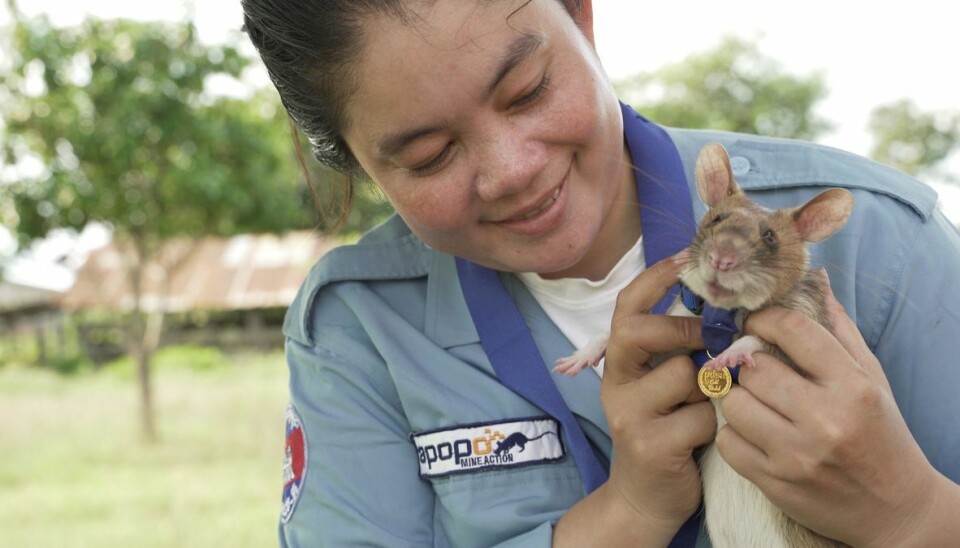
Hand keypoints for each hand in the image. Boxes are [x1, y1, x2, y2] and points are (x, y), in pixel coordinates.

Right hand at [601, 252, 712, 536]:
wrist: (647, 496)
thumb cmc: (670, 430)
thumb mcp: (667, 385)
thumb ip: (682, 351)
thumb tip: (728, 306)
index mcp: (621, 362)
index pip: (626, 307)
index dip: (655, 278)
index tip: (687, 255)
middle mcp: (616, 383)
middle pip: (638, 331)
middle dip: (682, 329)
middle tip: (710, 339)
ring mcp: (628, 414)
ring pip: (682, 375)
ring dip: (709, 388)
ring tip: (708, 407)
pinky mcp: (649, 444)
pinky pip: (699, 417)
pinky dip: (714, 424)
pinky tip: (706, 438)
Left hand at [716, 271, 949, 546]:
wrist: (894, 510)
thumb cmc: (880, 434)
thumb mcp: (870, 378)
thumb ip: (838, 330)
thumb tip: (811, 280)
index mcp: (852, 386)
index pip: (793, 329)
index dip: (765, 318)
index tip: (756, 322)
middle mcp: (825, 420)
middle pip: (754, 368)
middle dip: (749, 363)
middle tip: (754, 366)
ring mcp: (796, 455)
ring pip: (733, 403)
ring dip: (737, 398)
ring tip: (754, 400)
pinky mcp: (774, 483)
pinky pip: (727, 442)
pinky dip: (733, 433)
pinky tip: (752, 432)